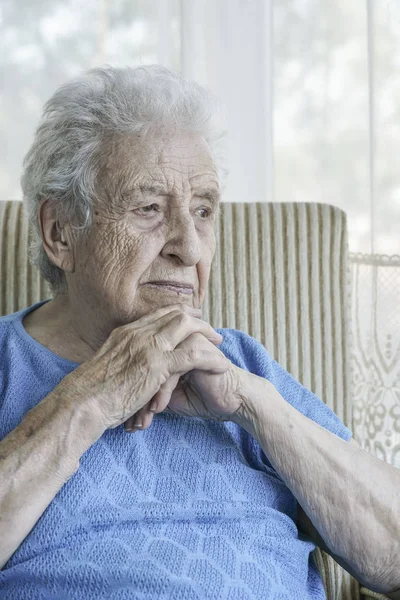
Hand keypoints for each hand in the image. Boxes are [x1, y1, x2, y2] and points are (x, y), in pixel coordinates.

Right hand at [63, 304, 229, 430]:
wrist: (80, 404)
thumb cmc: (88, 394)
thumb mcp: (105, 369)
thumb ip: (119, 362)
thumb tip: (124, 368)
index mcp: (125, 333)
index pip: (157, 314)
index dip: (178, 314)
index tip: (192, 319)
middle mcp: (137, 333)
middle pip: (175, 314)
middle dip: (197, 319)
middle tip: (211, 330)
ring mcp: (147, 346)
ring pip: (186, 326)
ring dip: (206, 333)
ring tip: (220, 344)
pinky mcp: (156, 365)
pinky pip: (193, 354)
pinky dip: (210, 358)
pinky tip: (221, 365)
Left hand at [126, 333, 245, 428]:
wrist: (233, 399)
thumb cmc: (202, 397)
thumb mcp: (169, 396)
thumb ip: (150, 389)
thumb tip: (128, 402)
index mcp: (162, 346)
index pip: (136, 368)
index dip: (128, 394)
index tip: (123, 419)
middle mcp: (170, 340)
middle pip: (140, 368)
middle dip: (133, 398)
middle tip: (129, 423)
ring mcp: (182, 342)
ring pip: (152, 369)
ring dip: (145, 398)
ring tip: (141, 421)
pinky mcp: (195, 350)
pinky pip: (169, 371)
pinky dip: (161, 393)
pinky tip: (158, 410)